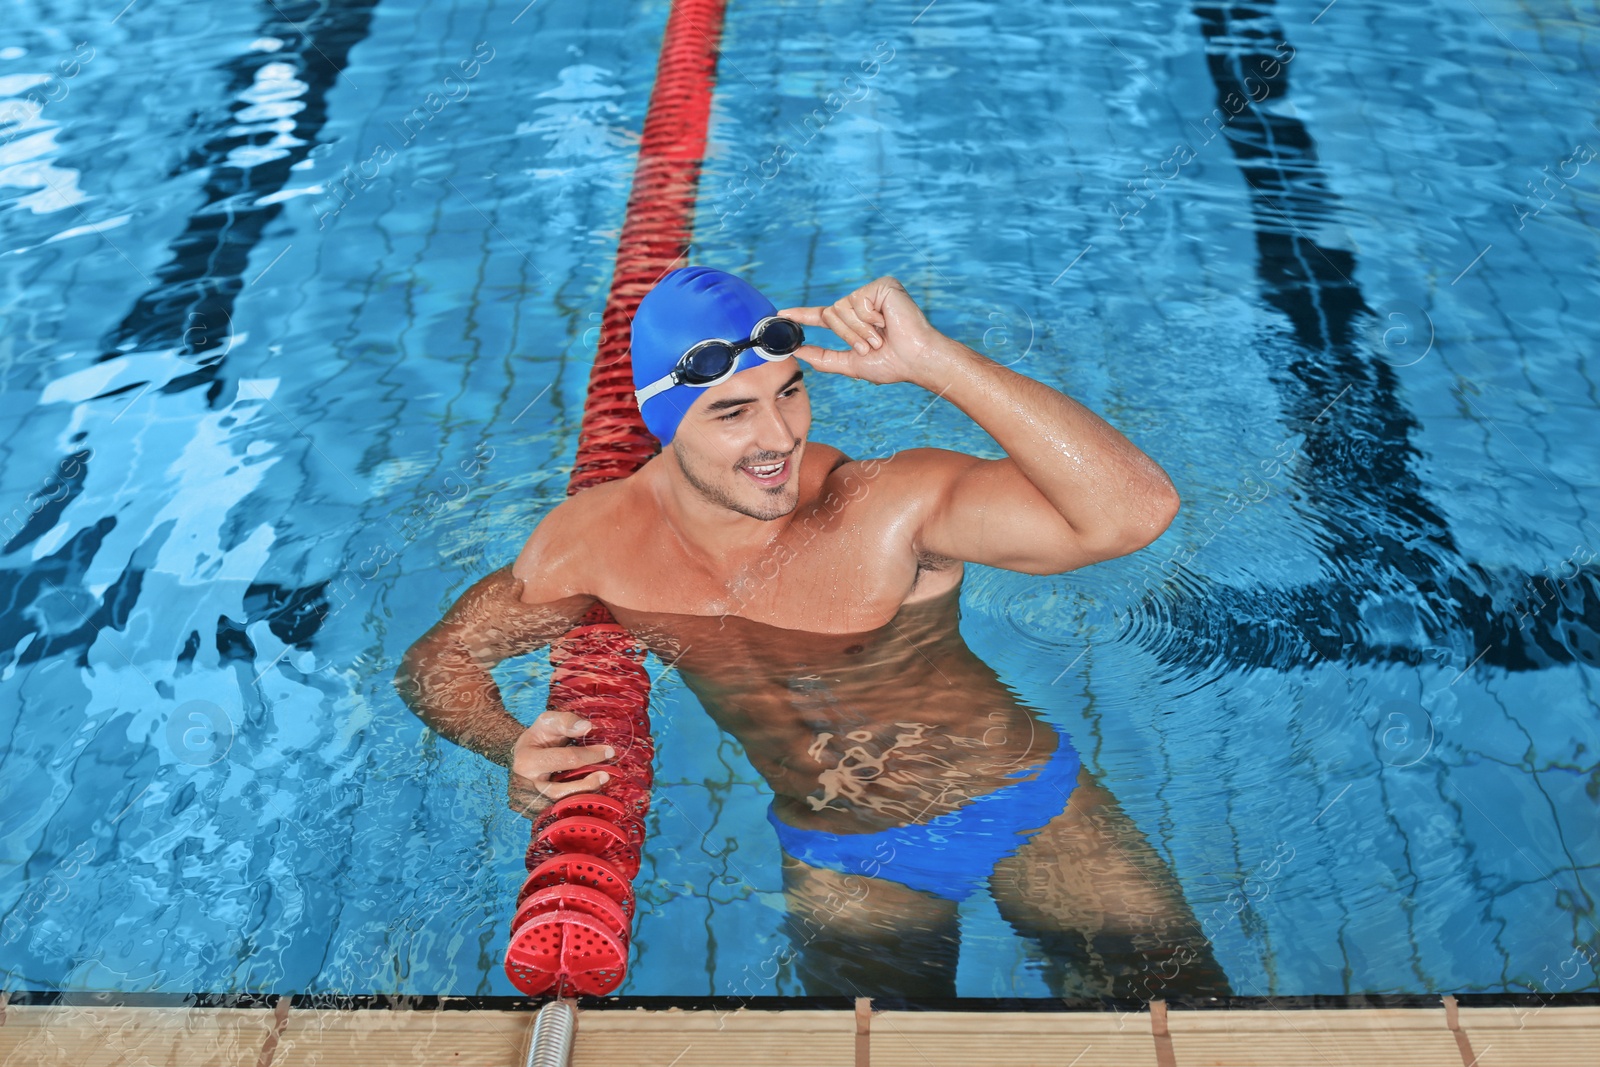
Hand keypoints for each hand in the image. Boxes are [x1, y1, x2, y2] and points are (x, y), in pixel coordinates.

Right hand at [506, 709, 612, 819]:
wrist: (529, 750)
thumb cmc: (540, 734)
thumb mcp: (549, 721)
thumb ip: (567, 722)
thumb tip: (587, 727)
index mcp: (527, 761)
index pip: (564, 760)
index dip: (588, 755)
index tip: (609, 750)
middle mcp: (531, 782)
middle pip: (560, 789)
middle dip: (587, 782)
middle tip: (607, 773)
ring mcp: (538, 794)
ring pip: (563, 802)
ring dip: (585, 793)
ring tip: (603, 780)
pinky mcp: (547, 801)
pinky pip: (566, 803)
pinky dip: (582, 796)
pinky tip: (596, 787)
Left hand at [776, 275, 951, 386]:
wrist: (917, 359)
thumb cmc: (892, 364)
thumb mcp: (851, 364)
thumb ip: (824, 358)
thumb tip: (798, 353)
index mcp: (853, 322)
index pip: (823, 317)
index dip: (802, 315)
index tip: (782, 314)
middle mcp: (860, 304)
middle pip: (831, 314)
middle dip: (848, 335)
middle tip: (872, 345)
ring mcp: (870, 293)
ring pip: (841, 308)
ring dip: (859, 329)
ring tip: (881, 335)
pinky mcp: (881, 285)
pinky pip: (857, 301)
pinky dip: (870, 318)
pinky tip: (887, 320)